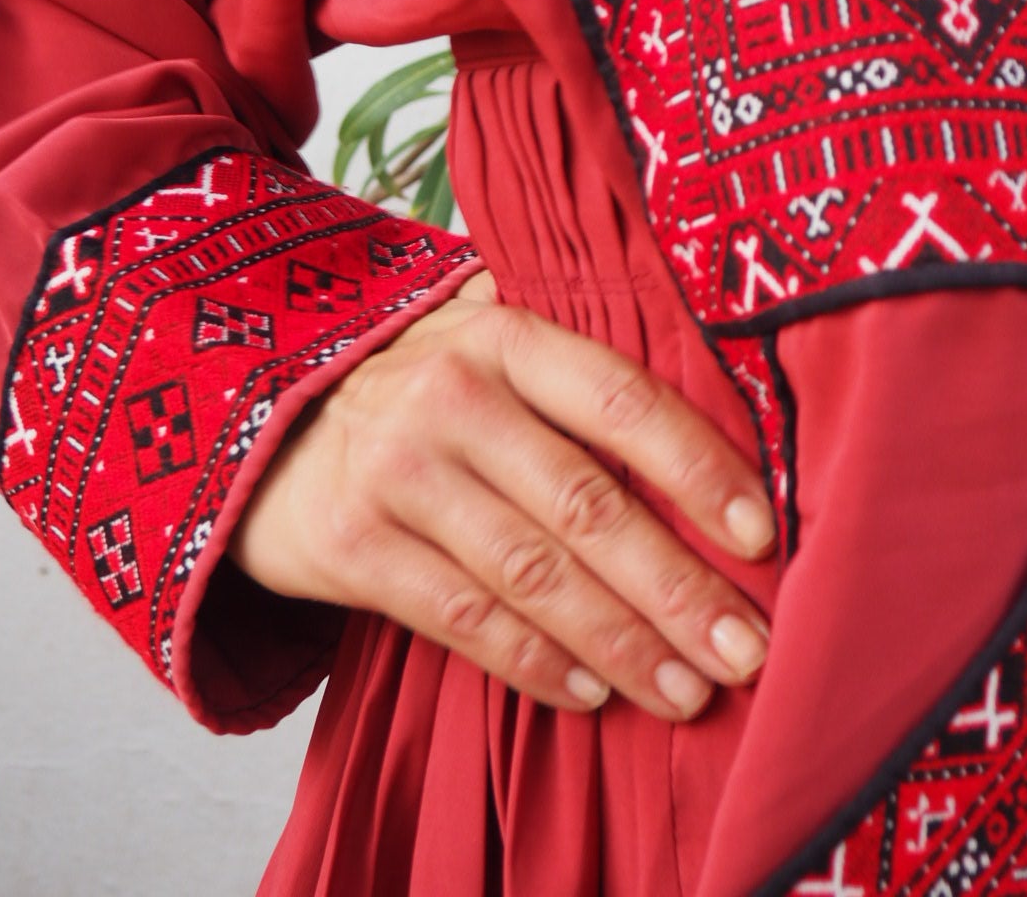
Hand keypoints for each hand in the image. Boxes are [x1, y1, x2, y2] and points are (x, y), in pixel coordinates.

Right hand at [227, 268, 777, 719]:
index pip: (621, 399)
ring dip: (621, 642)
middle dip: (677, 586)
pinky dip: (535, 662)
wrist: (265, 415)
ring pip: (532, 575)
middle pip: (586, 504)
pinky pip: (464, 619)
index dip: (697, 467)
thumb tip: (721, 433)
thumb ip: (578, 372)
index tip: (761, 535)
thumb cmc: (420, 383)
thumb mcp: (486, 342)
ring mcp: (397, 471)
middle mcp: (451, 395)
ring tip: (687, 690)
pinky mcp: (353, 547)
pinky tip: (593, 693)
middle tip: (747, 648)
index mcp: (504, 334)